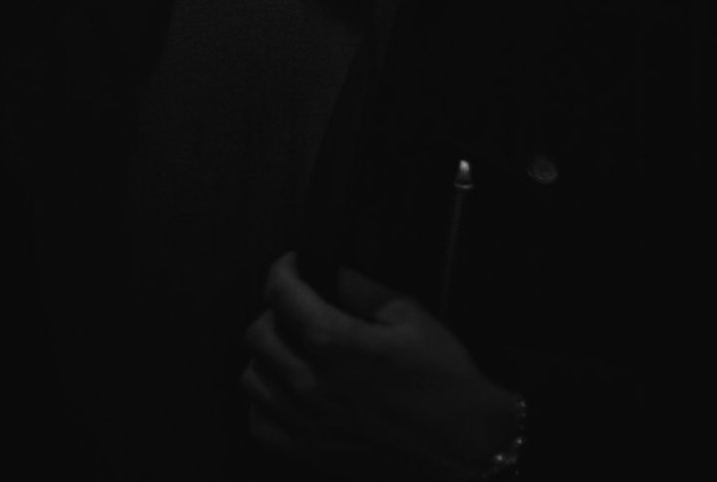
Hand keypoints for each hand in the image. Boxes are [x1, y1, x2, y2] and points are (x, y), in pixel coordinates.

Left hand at [242, 251, 518, 480]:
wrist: (465, 443)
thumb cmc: (441, 375)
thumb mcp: (408, 314)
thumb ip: (360, 287)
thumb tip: (328, 270)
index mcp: (333, 342)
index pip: (279, 293)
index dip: (282, 269)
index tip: (294, 264)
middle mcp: (308, 383)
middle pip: (256, 334)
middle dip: (274, 310)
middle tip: (300, 308)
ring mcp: (305, 423)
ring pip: (251, 378)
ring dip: (268, 356)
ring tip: (294, 350)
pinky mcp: (309, 454)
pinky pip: (259, 423)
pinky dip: (267, 403)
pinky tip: (291, 392)